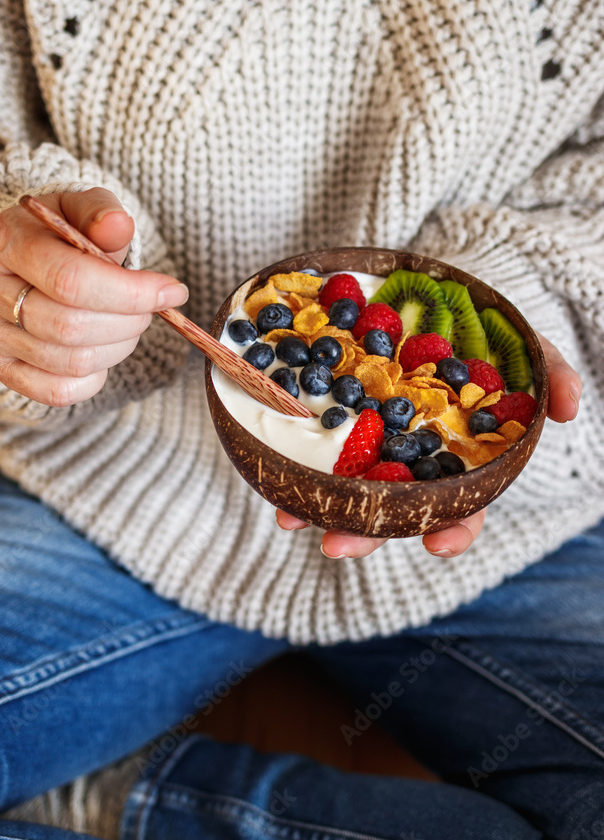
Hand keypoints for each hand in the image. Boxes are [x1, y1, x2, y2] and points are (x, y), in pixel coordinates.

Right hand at [0, 188, 188, 406]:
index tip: (173, 291)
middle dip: (129, 322)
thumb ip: (100, 213)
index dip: (131, 292)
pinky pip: (58, 391)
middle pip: (71, 327)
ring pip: (71, 362)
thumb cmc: (60, 232)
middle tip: (149, 309)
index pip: (71, 280)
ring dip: (118, 348)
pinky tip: (103, 349)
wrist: (22, 258)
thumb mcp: (81, 209)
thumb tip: (118, 224)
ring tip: (128, 324)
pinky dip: (94, 378)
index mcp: (6, 242)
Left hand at [276, 332, 581, 558]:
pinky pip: (310, 442)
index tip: (438, 544)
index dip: (455, 528)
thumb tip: (570, 407)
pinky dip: (289, 458)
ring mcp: (371, 441)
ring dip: (317, 508)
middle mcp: (412, 458)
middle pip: (391, 507)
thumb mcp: (522, 343)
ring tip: (292, 520)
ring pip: (344, 486)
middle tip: (336, 547)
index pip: (464, 505)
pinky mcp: (334, 413)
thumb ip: (550, 371)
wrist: (430, 292)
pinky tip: (269, 470)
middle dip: (366, 533)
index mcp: (459, 457)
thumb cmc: (481, 332)